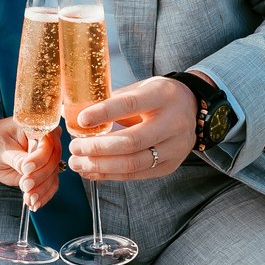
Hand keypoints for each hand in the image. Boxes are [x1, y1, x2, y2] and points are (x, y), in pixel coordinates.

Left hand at [0, 116, 60, 209]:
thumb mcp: (0, 147)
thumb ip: (16, 158)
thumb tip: (28, 168)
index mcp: (37, 127)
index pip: (46, 142)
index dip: (39, 157)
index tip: (25, 169)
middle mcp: (45, 142)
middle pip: (52, 161)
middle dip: (40, 176)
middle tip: (24, 185)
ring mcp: (45, 158)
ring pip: (52, 175)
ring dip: (42, 190)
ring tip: (29, 199)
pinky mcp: (43, 173)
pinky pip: (50, 185)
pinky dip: (43, 196)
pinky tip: (34, 203)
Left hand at [69, 76, 199, 181]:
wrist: (192, 109)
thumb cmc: (158, 97)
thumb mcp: (140, 89)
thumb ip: (111, 100)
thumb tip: (72, 112)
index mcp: (162, 96)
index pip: (131, 104)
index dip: (104, 113)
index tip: (81, 120)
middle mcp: (173, 123)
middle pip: (132, 141)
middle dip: (98, 148)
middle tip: (74, 147)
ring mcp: (174, 148)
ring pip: (134, 163)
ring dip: (101, 166)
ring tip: (77, 163)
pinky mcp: (170, 166)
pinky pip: (137, 174)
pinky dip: (110, 175)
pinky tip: (91, 172)